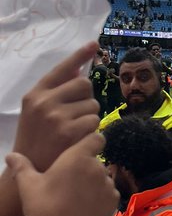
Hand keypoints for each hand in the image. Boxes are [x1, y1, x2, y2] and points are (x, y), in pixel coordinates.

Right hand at [6, 131, 117, 215]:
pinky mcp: (114, 201)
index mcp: (78, 157)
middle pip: (95, 159)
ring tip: (76, 195)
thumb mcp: (28, 187)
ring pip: (101, 176)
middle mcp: (98, 167)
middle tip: (67, 180)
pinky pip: (107, 192)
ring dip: (92, 181)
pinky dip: (99, 196)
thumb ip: (22, 167)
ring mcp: (108, 185)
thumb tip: (11, 155)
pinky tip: (86, 206)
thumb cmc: (46, 209)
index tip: (77, 150)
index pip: (96, 137)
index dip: (89, 141)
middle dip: (84, 166)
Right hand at [13, 42, 99, 170]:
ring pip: (93, 105)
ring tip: (74, 131)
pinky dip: (92, 132)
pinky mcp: (70, 132)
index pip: (61, 69)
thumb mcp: (36, 112)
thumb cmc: (37, 140)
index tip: (95, 44)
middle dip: (86, 98)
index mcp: (35, 94)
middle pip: (84, 84)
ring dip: (90, 117)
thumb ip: (54, 92)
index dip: (80, 55)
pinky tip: (79, 141)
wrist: (31, 171)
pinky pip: (95, 122)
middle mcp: (45, 101)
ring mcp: (57, 116)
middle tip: (77, 114)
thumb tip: (77, 70)